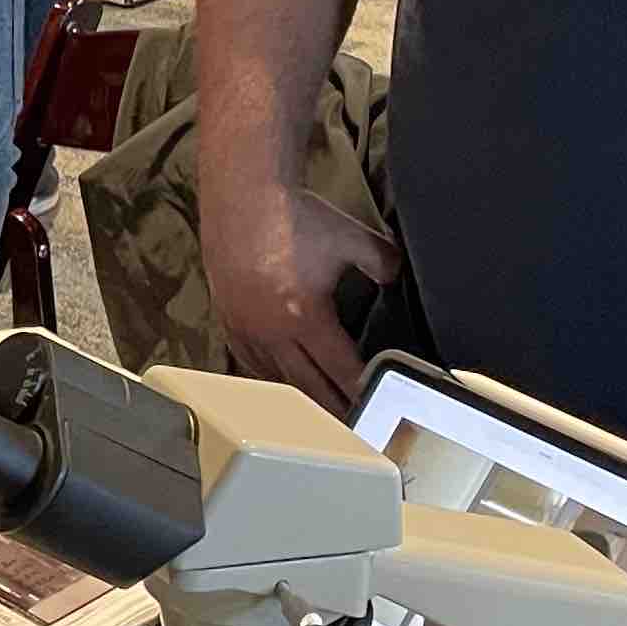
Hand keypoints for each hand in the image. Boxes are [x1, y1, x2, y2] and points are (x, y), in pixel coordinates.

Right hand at [201, 183, 401, 411]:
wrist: (243, 196)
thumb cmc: (293, 216)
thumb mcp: (351, 237)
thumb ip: (382, 263)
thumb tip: (397, 279)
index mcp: (306, 316)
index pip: (340, 369)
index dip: (359, 391)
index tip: (374, 407)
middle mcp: (273, 331)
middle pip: (307, 388)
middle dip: (333, 411)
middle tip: (352, 428)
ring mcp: (247, 329)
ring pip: (275, 380)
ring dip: (300, 400)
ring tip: (320, 416)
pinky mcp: (229, 320)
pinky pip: (249, 363)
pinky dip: (268, 378)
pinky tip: (280, 383)